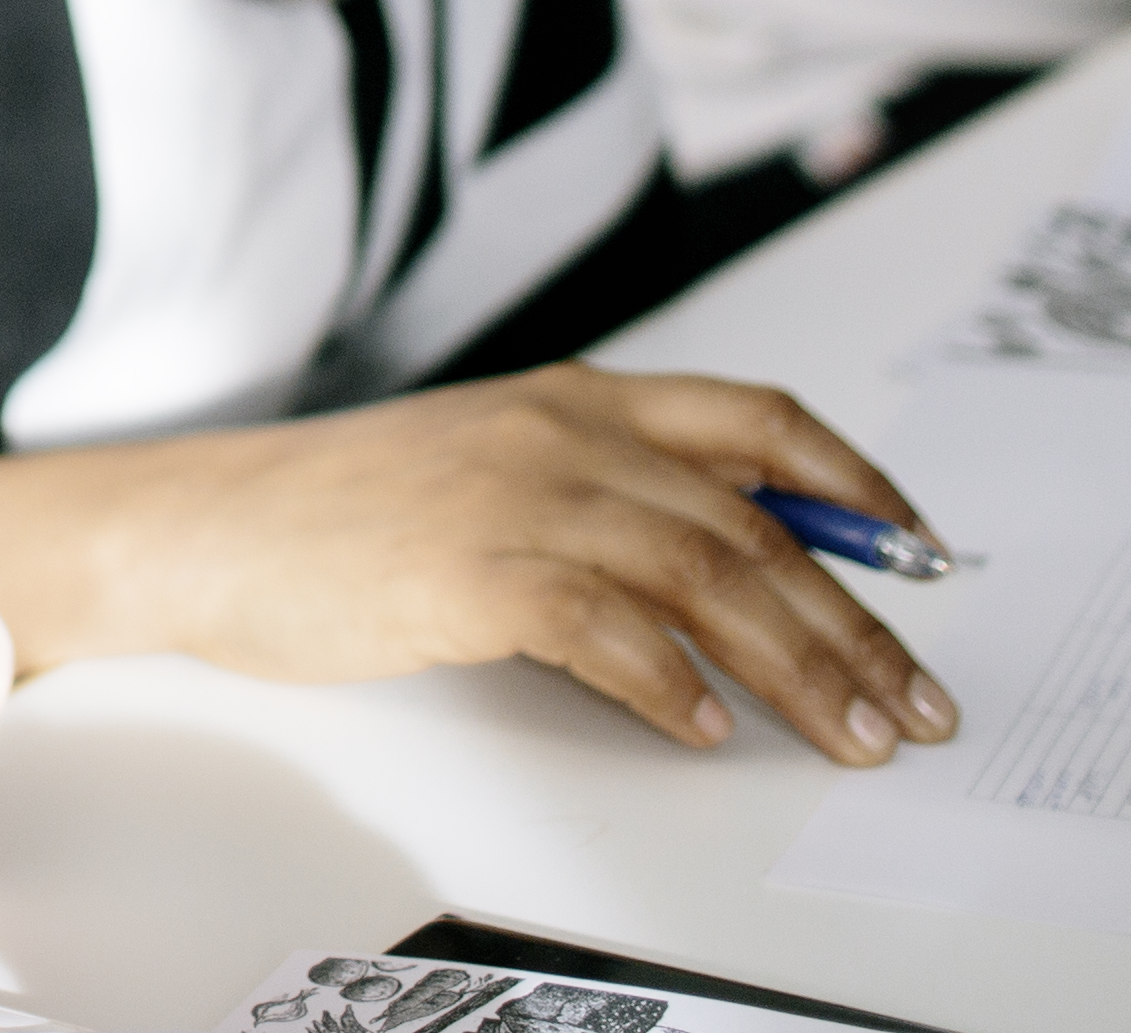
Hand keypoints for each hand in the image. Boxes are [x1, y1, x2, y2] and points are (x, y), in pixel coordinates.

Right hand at [0, 366, 960, 762]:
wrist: (205, 522)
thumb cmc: (341, 511)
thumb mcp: (490, 462)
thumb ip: (603, 487)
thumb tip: (731, 562)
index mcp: (578, 397)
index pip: (760, 422)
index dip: (859, 488)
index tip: (925, 558)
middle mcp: (563, 432)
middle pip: (755, 522)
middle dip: (857, 621)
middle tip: (917, 700)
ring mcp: (518, 493)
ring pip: (706, 574)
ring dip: (798, 664)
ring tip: (852, 734)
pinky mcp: (470, 568)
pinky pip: (605, 627)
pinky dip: (669, 682)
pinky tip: (706, 729)